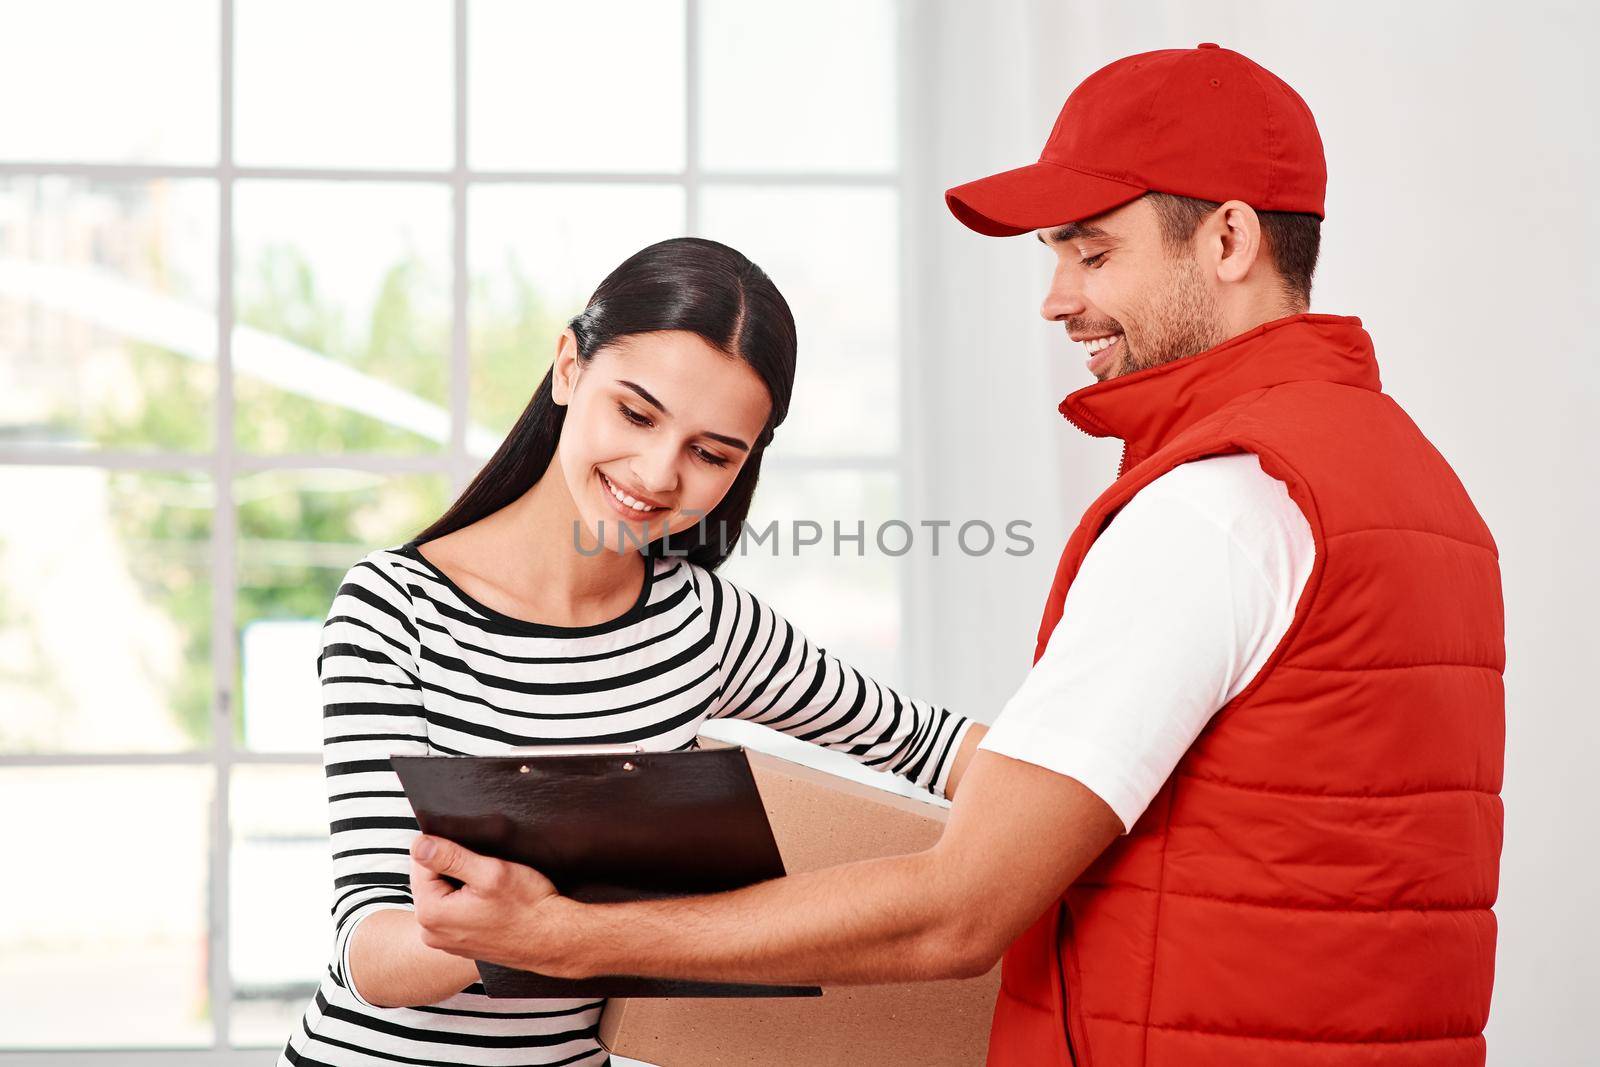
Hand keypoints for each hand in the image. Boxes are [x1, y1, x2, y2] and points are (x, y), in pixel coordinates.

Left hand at [409, 834, 565, 972]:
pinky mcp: (459, 943)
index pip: (421, 862)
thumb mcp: (490, 872)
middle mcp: (431, 932)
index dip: (449, 849)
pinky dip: (468, 899)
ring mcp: (445, 940)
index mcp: (431, 914)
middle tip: (486, 870)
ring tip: (490, 887)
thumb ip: (450, 857)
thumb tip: (419, 844)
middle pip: (429, 879)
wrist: (553, 940)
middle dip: (454, 867)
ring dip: (461, 883)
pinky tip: (491, 901)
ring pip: (442, 893)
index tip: (475, 855)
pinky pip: (453, 910)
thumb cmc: (528, 908)